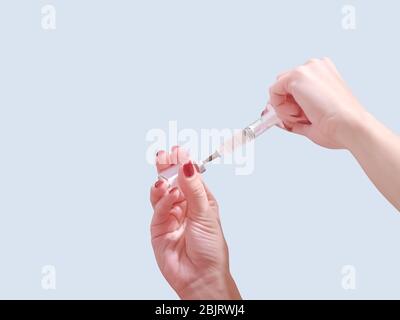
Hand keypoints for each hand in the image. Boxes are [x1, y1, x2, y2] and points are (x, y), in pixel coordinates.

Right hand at [150, 147, 240, 299]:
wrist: (200, 276)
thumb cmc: (210, 248)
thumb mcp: (205, 212)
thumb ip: (193, 188)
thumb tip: (187, 165)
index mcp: (200, 200)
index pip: (189, 176)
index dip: (183, 162)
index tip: (178, 150)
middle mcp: (184, 206)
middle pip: (172, 181)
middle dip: (167, 167)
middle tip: (163, 155)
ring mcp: (170, 216)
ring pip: (161, 193)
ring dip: (162, 184)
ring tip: (165, 179)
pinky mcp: (158, 227)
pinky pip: (157, 209)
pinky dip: (161, 201)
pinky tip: (168, 197)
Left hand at [266, 57, 367, 148]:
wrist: (350, 126)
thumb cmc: (339, 126)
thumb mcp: (313, 118)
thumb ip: (294, 116)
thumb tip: (278, 120)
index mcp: (324, 73)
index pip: (294, 85)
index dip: (291, 105)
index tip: (299, 118)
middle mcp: (316, 66)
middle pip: (284, 84)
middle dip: (286, 105)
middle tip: (301, 118)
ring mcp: (307, 69)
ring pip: (278, 88)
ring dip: (284, 107)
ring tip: (303, 117)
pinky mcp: (297, 75)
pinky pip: (273, 91)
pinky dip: (279, 107)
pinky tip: (297, 113)